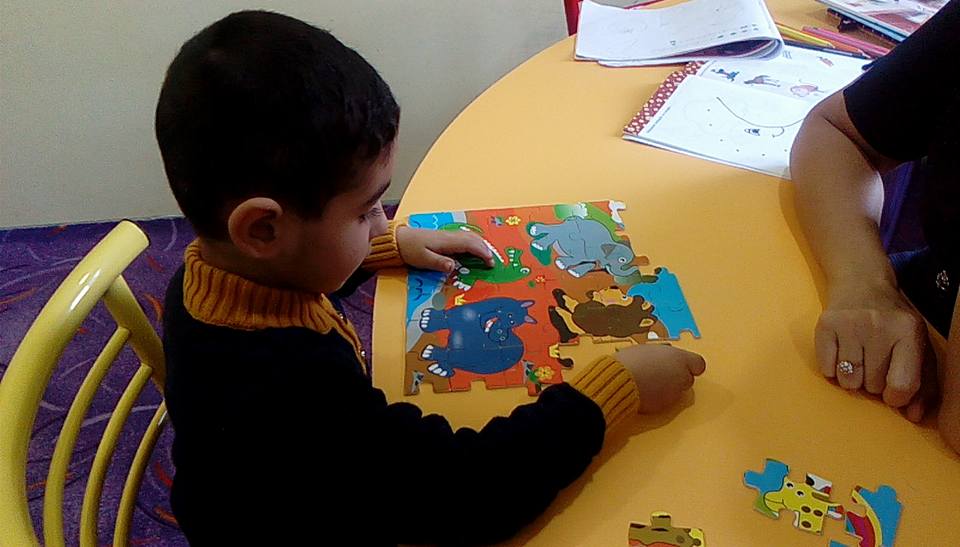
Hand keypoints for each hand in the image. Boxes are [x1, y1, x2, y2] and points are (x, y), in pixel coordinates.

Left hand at [395, 226, 493, 272]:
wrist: (398, 240)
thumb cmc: (410, 249)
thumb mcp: (423, 259)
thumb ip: (439, 263)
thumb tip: (453, 267)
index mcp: (447, 241)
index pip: (470, 244)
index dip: (482, 253)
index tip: (490, 263)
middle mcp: (450, 236)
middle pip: (473, 239)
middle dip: (485, 249)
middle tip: (493, 261)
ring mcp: (447, 235)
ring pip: (469, 237)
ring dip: (481, 245)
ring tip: (487, 256)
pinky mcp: (444, 237)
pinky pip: (464, 238)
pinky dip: (473, 243)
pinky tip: (474, 250)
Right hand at [616, 344, 705, 413]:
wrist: (620, 382)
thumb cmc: (630, 362)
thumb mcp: (646, 349)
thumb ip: (660, 356)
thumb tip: (659, 359)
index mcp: (679, 358)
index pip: (698, 364)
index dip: (690, 365)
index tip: (683, 364)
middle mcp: (681, 376)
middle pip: (687, 378)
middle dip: (676, 377)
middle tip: (660, 372)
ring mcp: (673, 393)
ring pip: (676, 391)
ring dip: (667, 388)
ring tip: (648, 381)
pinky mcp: (664, 407)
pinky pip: (664, 401)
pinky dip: (657, 398)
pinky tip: (644, 391)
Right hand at [816, 279, 927, 417]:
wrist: (861, 282)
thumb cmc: (894, 322)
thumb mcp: (918, 346)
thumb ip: (923, 383)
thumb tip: (914, 416)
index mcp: (908, 332)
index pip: (901, 385)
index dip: (897, 398)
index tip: (893, 391)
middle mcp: (879, 326)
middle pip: (872, 386)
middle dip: (873, 383)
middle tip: (874, 364)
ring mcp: (850, 325)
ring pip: (848, 381)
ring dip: (852, 378)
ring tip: (858, 359)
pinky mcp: (826, 325)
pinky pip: (827, 370)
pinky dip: (833, 369)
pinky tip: (842, 352)